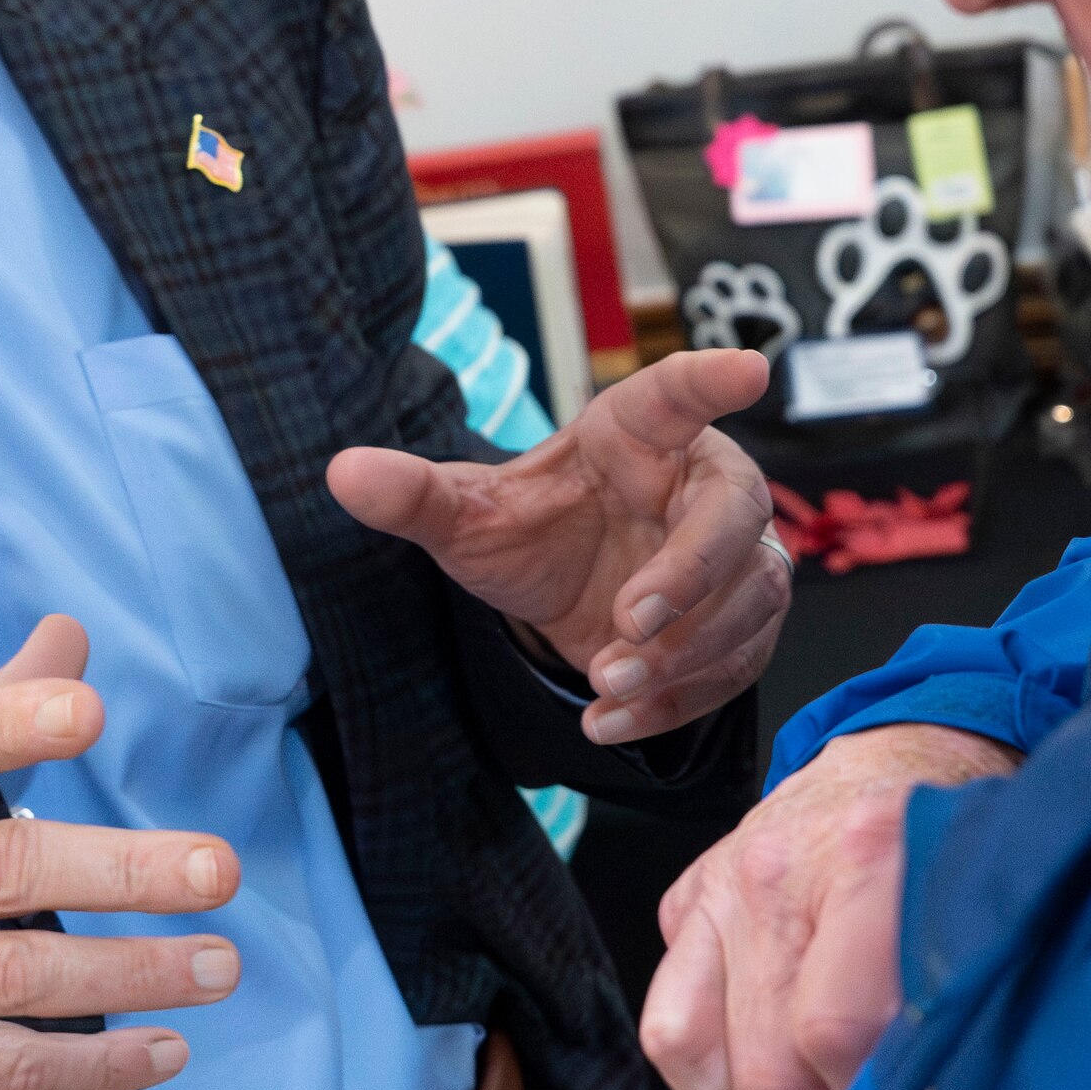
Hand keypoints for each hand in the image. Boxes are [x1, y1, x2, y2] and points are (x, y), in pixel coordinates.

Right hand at [0, 619, 244, 1089]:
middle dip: (120, 871)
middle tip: (214, 868)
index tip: (89, 710)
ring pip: (16, 977)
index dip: (10, 723)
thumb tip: (71, 640)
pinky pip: (6, 1069)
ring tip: (218, 963)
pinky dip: (95, 1065)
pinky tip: (162, 1047)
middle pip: (0, 870)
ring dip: (132, 973)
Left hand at [326, 348, 786, 739]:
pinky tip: (614, 720)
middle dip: (690, 574)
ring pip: (749, 598)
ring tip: (608, 682)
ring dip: (686, 650)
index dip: (711, 378)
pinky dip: (677, 700)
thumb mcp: (469, 515)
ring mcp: (737, 555)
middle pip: (732, 515)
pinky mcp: (742, 623)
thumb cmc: (533, 528)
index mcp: (641, 433)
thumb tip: (341, 473)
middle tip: (630, 622)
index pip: (678, 394)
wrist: (563, 594)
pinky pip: (734, 664)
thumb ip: (414, 495)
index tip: (747, 369)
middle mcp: (703, 484)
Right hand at [639, 721, 1015, 1089]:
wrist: (901, 752)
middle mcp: (776, 867)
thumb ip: (964, 996)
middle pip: (774, 1063)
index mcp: (868, 850)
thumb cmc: (951, 842)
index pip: (840, 1028)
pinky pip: (670, 1032)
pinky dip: (715, 1081)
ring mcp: (718, 887)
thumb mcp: (982, 902)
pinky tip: (770, 1071)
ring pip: (709, 1060)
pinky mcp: (683, 905)